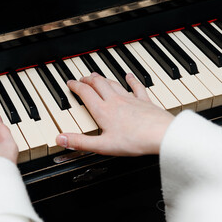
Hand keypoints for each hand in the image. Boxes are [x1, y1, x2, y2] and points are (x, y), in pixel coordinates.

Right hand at [56, 72, 173, 155]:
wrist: (161, 135)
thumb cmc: (134, 141)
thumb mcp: (102, 145)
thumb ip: (80, 142)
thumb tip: (60, 139)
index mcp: (103, 111)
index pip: (85, 93)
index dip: (75, 86)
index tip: (70, 83)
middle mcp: (115, 101)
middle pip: (98, 84)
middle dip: (88, 80)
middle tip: (82, 78)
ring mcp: (130, 99)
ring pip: (113, 83)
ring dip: (103, 78)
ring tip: (97, 76)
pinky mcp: (144, 101)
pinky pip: (136, 87)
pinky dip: (131, 80)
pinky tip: (129, 76)